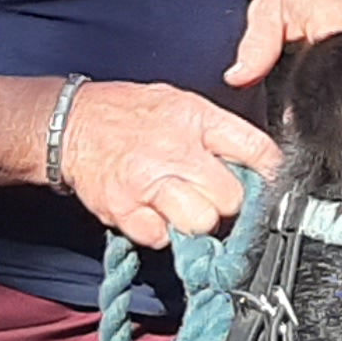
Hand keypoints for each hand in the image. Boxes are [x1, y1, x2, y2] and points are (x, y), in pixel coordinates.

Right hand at [58, 80, 283, 248]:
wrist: (70, 123)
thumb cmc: (129, 113)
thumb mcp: (181, 103)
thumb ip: (218, 130)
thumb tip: (258, 160)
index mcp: (196, 119)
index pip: (256, 151)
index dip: (271, 174)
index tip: (270, 186)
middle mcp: (176, 151)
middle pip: (232, 198)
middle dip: (227, 201)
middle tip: (211, 194)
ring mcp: (149, 183)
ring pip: (202, 222)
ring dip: (197, 220)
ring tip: (183, 205)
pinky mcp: (126, 210)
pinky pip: (163, 237)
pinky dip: (161, 231)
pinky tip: (154, 211)